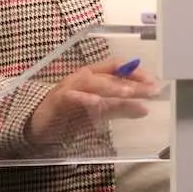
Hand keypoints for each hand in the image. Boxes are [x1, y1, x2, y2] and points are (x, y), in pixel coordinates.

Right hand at [28, 58, 159, 144]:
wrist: (38, 123)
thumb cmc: (69, 114)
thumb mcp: (99, 112)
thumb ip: (120, 109)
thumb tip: (145, 108)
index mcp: (94, 76)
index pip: (118, 67)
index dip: (137, 72)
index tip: (154, 82)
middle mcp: (83, 77)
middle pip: (110, 75)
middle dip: (131, 81)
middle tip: (151, 89)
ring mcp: (70, 87)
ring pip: (93, 81)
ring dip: (111, 86)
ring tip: (129, 92)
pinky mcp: (58, 99)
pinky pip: (72, 96)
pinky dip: (84, 98)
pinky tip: (97, 103)